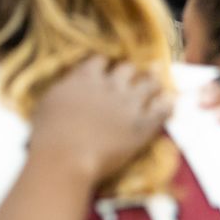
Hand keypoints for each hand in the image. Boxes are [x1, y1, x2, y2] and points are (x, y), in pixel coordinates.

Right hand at [30, 56, 172, 178]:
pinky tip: (171, 102)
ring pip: (149, 83)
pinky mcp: (143, 124)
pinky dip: (168, 104)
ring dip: (153, 81)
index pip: (100, 61)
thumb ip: (65, 89)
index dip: (104, 65)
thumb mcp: (48, 102)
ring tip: (158, 80)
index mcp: (85, 78)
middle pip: (127, 68)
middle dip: (130, 71)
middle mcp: (110, 86)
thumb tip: (70, 85)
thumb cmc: (49, 134)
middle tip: (135, 73)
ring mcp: (129, 104)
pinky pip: (163, 109)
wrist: (66, 157)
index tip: (105, 69)